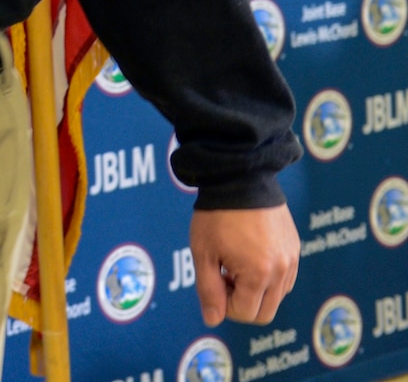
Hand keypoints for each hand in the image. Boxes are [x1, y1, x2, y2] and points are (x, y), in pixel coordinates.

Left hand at [190, 206, 299, 325]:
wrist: (239, 179)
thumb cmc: (216, 216)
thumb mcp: (203, 253)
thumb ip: (208, 290)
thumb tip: (213, 320)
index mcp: (259, 275)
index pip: (245, 313)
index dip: (224, 304)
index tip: (214, 281)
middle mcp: (282, 271)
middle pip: (265, 313)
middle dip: (241, 303)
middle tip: (224, 276)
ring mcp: (292, 260)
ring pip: (276, 296)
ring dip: (255, 291)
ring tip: (235, 262)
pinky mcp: (295, 249)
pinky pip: (285, 278)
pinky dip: (268, 277)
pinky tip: (249, 255)